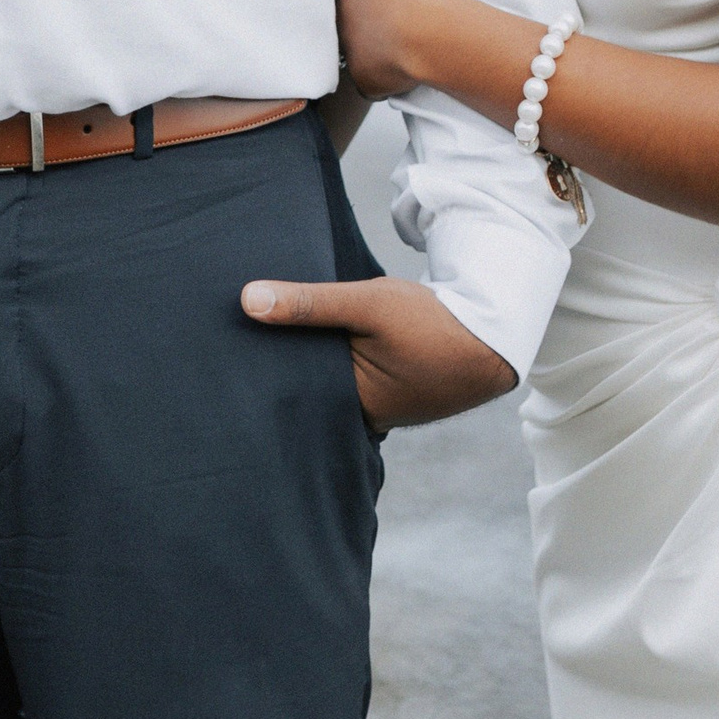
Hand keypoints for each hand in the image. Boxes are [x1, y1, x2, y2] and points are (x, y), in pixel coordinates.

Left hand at [239, 266, 516, 431]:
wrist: (495, 337)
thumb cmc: (432, 324)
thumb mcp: (367, 303)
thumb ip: (308, 303)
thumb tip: (246, 300)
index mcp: (350, 407)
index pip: (287, 390)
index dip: (257, 368)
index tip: (223, 348)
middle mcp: (359, 417)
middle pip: (305, 389)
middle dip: (280, 365)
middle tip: (233, 336)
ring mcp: (375, 409)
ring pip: (327, 382)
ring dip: (310, 360)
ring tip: (266, 332)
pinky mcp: (388, 395)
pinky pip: (347, 379)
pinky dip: (334, 361)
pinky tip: (316, 336)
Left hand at [336, 0, 459, 99]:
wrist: (433, 32)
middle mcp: (339, 18)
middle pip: (353, 8)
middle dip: (371, 6)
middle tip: (400, 2)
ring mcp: (352, 52)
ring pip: (360, 42)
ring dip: (377, 38)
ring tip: (404, 32)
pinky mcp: (369, 80)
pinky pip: (374, 76)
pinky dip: (385, 72)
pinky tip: (403, 63)